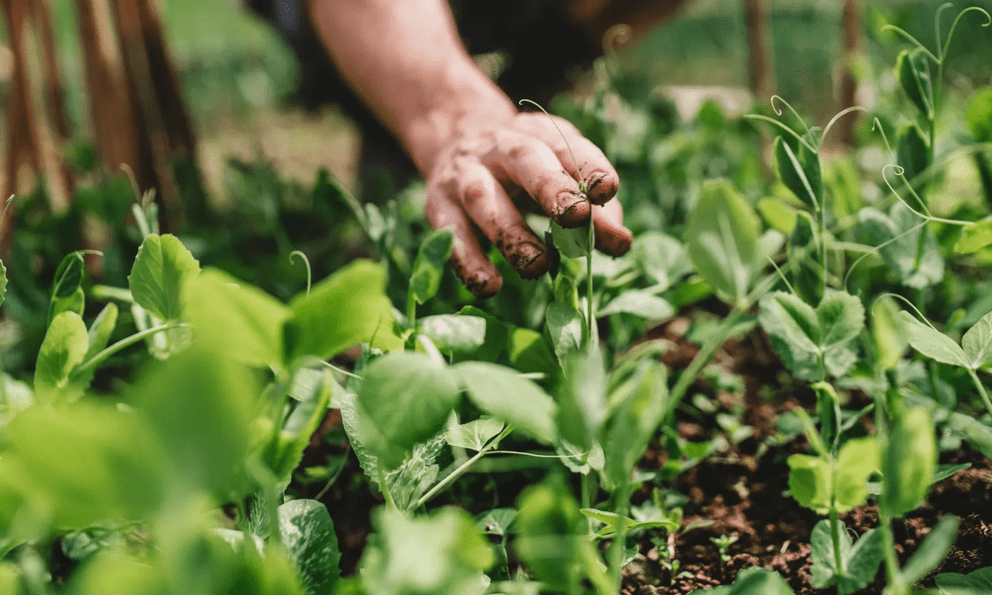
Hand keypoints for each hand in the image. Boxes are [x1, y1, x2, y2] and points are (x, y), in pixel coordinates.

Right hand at [424, 111, 631, 297]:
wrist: (456, 141)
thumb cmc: (527, 171)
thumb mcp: (562, 177)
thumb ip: (595, 211)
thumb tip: (620, 243)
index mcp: (540, 135)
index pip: (568, 146)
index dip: (588, 166)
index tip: (608, 189)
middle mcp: (501, 148)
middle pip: (526, 162)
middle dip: (550, 188)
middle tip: (575, 217)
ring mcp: (465, 175)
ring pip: (484, 199)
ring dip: (511, 234)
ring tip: (537, 267)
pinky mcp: (438, 205)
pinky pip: (451, 234)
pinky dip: (469, 261)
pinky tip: (490, 286)